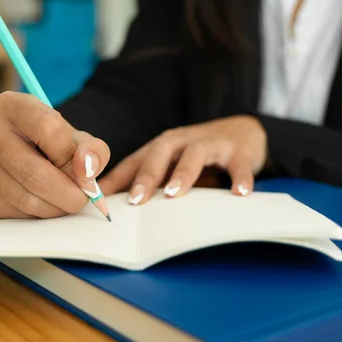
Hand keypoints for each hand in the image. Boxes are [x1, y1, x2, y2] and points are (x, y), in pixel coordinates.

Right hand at [0, 92, 109, 219]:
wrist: (28, 151)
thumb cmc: (54, 143)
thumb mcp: (78, 138)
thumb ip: (92, 150)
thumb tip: (86, 171)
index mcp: (12, 106)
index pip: (48, 129)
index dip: (72, 156)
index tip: (84, 171)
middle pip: (34, 172)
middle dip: (68, 193)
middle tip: (83, 198)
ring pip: (26, 199)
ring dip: (56, 208)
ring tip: (67, 200)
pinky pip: (15, 214)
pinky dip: (38, 215)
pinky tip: (46, 203)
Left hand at [99, 116, 267, 203]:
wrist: (244, 131)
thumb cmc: (199, 155)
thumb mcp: (172, 167)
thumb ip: (150, 184)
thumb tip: (118, 210)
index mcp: (161, 148)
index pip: (134, 162)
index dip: (116, 179)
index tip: (97, 199)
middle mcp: (182, 142)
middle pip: (160, 153)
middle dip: (146, 176)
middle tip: (136, 200)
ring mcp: (211, 144)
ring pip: (194, 154)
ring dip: (184, 173)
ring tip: (174, 194)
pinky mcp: (238, 151)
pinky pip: (239, 164)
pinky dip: (240, 177)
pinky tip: (239, 193)